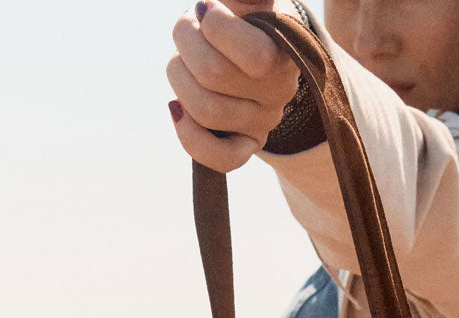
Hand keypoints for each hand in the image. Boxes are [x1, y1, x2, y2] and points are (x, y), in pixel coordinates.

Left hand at [167, 0, 300, 171]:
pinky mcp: (246, 147)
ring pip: (203, 112)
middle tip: (188, 30)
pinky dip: (188, 135)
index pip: (253, 55)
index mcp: (282, 52)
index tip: (206, 9)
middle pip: (212, 74)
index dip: (214, 26)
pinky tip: (176, 109)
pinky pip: (219, 160)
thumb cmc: (238, 18)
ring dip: (178, 79)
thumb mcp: (245, 1)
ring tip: (182, 62)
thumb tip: (222, 5)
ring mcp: (263, 123)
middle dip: (185, 42)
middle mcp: (278, 92)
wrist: (249, 47)